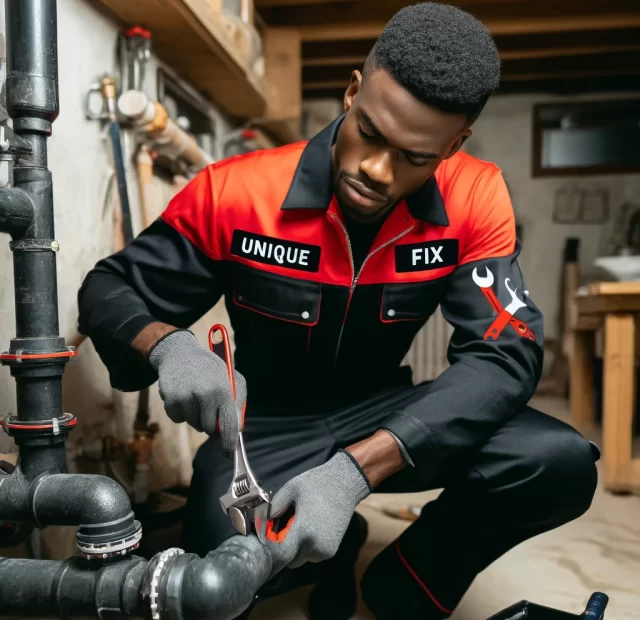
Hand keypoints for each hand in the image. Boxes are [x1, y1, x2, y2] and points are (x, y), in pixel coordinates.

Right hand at [148, 329, 245, 454]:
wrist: (180, 352)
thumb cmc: (210, 368)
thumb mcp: (230, 378)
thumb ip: (236, 402)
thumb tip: (236, 429)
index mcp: (223, 390)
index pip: (229, 424)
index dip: (229, 443)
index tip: (229, 454)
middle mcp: (205, 395)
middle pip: (210, 429)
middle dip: (211, 424)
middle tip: (208, 408)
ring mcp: (187, 398)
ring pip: (194, 424)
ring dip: (195, 416)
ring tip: (196, 397)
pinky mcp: (171, 400)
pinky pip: (178, 419)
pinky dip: (181, 413)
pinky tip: (183, 396)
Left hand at [266, 450, 371, 576]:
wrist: (345, 484)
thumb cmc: (317, 484)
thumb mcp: (290, 490)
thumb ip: (273, 509)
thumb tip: (260, 524)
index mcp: (303, 531)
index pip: (280, 555)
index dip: (271, 550)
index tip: (267, 538)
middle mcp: (314, 546)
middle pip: (289, 559)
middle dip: (283, 548)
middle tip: (284, 528)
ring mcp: (324, 551)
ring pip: (301, 558)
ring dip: (296, 548)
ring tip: (299, 526)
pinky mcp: (331, 551)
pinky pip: (312, 555)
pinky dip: (307, 547)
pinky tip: (310, 529)